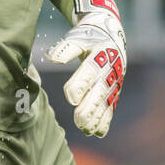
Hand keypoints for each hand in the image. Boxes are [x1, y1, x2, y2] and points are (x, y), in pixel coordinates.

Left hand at [42, 0, 125, 137]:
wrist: (111, 32)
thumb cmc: (88, 36)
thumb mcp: (78, 37)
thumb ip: (65, 48)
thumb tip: (51, 58)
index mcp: (100, 55)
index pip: (89, 72)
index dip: (81, 84)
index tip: (71, 97)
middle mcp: (109, 70)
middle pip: (100, 91)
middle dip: (90, 107)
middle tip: (79, 121)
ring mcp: (113, 82)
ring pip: (106, 102)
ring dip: (97, 117)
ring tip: (86, 129)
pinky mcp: (114, 91)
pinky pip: (111, 107)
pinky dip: (105, 120)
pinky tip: (97, 132)